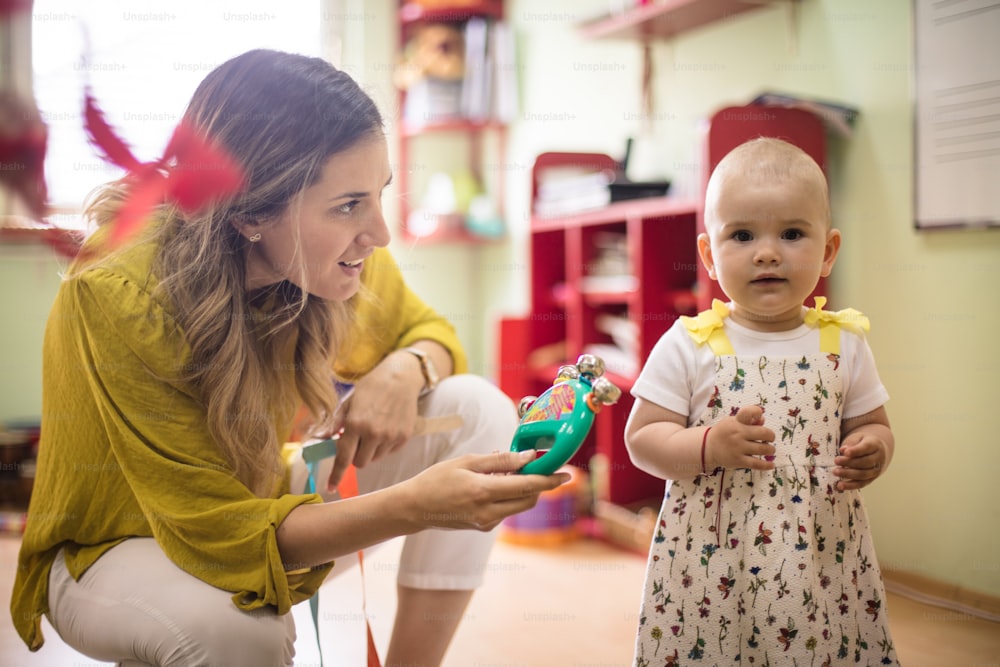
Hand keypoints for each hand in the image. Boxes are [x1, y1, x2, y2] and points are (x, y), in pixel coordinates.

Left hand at [326, 355, 423, 489]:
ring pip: (374, 459)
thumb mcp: (348, 401)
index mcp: (356, 424)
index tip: (330, 487)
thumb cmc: (371, 387)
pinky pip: (388, 452)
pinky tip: (386, 427)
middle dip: (355, 455)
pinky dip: (384, 445)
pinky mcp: (403, 437)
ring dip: (370, 450)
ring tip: (373, 430)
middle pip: (359, 463)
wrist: (401, 378)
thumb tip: (319, 438)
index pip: (343, 458)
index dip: (336, 475)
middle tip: (357, 439)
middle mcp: (374, 433)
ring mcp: (391, 436)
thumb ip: (334, 422)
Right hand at [405, 450, 570, 530]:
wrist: (415, 508)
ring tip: (510, 470)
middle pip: (529, 499)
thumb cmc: (437, 479)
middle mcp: (488, 512)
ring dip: (524, 490)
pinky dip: (510, 496)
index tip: (567, 474)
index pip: (527, 486)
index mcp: (483, 492)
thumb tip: (528, 457)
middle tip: (540, 466)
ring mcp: (487, 523)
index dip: (550, 480)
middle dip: (540, 484)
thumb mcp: (467, 462)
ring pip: (519, 506)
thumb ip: (500, 460)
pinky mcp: (484, 527)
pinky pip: (506, 510)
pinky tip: (496, 482)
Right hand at [705, 405, 775, 471]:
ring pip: (763, 449)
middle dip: (771, 436)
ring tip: (769, 450)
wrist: (707, 447)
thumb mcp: (733, 422)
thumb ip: (748, 420)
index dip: (756, 411)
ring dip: (770, 450)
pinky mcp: (738, 461)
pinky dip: (766, 465)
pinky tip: (771, 465)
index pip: (748, 412)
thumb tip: (763, 420)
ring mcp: (738, 448)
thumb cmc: (724, 432)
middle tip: (769, 439)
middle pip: (763, 433)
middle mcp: (738, 434)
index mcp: (737, 422)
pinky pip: (756, 464)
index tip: (759, 414)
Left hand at [833, 432, 889, 490]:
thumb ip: (851, 443)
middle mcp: (879, 458)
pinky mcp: (871, 479)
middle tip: (836, 461)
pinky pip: (862, 484)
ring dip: (848, 474)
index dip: (856, 451)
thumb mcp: (857, 438)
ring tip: (835, 472)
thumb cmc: (862, 442)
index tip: (844, 452)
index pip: (866, 448)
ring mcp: (876, 470)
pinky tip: (840, 486)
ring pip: (863, 474)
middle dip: (849, 463)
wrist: (875, 450)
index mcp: (875, 445)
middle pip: (865, 462)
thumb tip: (843, 450)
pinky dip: (851, 486)